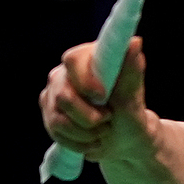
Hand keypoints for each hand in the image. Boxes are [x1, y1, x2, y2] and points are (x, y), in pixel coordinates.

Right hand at [38, 35, 153, 162]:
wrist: (123, 139)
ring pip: (58, 118)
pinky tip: (92, 141)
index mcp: (88, 59)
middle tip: (108, 119)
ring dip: (85, 133)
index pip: (73, 60)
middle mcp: (66, 72)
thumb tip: (134, 42)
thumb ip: (130, 71)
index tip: (102, 97)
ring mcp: (53, 93)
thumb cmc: (130, 113)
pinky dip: (77, 142)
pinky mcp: (49, 112)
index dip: (85, 81)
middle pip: (63, 95)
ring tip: (103, 132)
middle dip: (89, 117)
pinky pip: (55, 131)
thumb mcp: (133, 95)